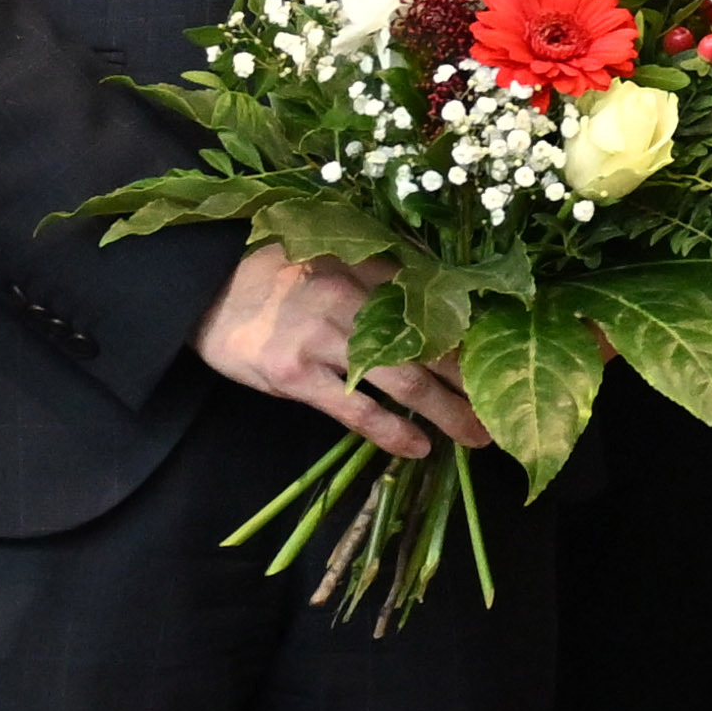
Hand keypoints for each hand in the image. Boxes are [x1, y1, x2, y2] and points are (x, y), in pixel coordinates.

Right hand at [201, 243, 479, 457]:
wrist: (207, 290)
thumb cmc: (281, 279)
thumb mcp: (337, 263)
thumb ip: (387, 279)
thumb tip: (448, 300)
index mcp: (371, 271)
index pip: (438, 309)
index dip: (475, 340)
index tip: (504, 364)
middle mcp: (354, 300)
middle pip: (430, 348)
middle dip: (472, 385)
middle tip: (502, 413)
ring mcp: (323, 337)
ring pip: (402, 381)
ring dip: (446, 413)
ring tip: (475, 437)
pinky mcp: (296, 373)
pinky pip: (355, 410)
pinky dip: (391, 430)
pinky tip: (417, 447)